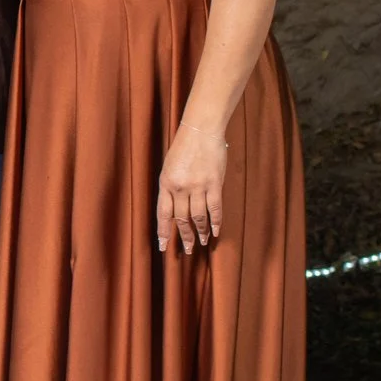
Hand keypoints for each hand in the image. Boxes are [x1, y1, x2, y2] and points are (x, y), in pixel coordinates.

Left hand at [155, 126, 227, 255]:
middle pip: (181, 219)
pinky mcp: (214, 183)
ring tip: (203, 242)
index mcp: (166, 183)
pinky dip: (216, 222)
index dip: (164, 232)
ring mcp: (197, 186)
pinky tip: (216, 231)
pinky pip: (215, 208)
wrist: (201, 130)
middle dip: (185, 236)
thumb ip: (171, 187)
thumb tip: (176, 209)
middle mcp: (180, 187)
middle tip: (188, 249)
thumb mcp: (169, 167)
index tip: (165, 246)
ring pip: (198, 217)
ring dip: (201, 232)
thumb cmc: (184, 147)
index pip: (163, 214)